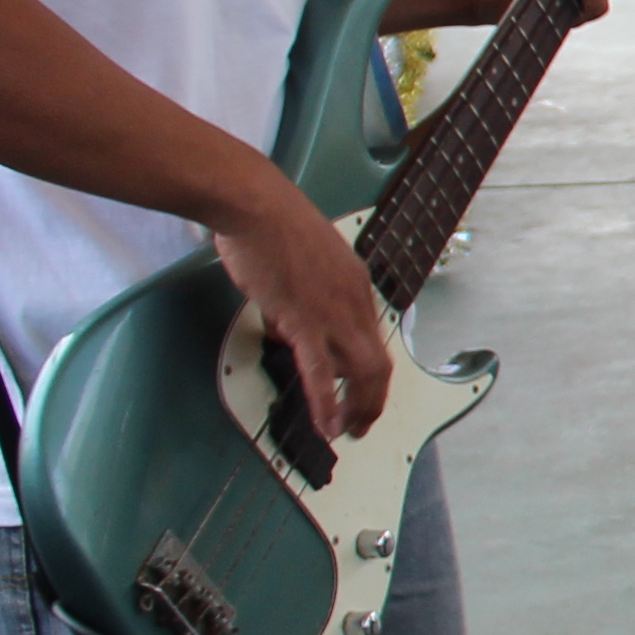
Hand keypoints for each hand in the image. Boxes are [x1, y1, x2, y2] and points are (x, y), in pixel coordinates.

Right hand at [212, 174, 392, 442]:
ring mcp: (332, 311)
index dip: (367, 370)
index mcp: (356, 284)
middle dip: (373, 399)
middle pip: (378, 363)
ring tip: (348, 430)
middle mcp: (354, 300)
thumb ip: (304, 295)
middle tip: (361, 423)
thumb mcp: (301, 262)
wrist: (255, 203)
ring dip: (358, 407)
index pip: (372, 338)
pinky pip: (321, 371)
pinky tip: (327, 424)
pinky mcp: (304, 318)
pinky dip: (326, 402)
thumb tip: (290, 328)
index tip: (357, 390)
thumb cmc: (269, 224)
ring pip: (361, 372)